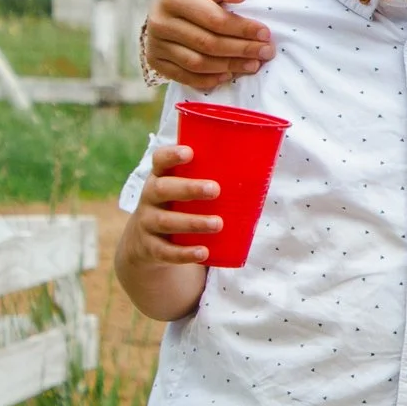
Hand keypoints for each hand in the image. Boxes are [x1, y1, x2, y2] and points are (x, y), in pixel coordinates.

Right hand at [120, 144, 222, 266]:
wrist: (145, 244)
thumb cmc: (177, 208)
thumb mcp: (183, 192)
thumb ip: (209, 181)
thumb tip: (261, 175)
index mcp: (160, 178)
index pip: (159, 161)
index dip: (171, 155)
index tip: (190, 152)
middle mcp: (149, 198)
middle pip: (161, 189)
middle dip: (189, 189)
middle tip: (215, 190)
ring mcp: (147, 223)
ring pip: (165, 221)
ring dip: (193, 222)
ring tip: (218, 224)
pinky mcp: (150, 248)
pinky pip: (165, 251)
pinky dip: (185, 253)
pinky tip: (203, 253)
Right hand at [145, 0, 273, 90]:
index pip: (215, 20)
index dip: (243, 29)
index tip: (265, 34)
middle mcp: (159, 22)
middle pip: (208, 44)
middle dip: (242, 50)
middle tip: (266, 52)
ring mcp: (155, 42)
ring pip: (197, 63)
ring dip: (229, 67)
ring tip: (254, 64)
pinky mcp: (155, 59)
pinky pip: (183, 76)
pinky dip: (207, 80)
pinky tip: (228, 75)